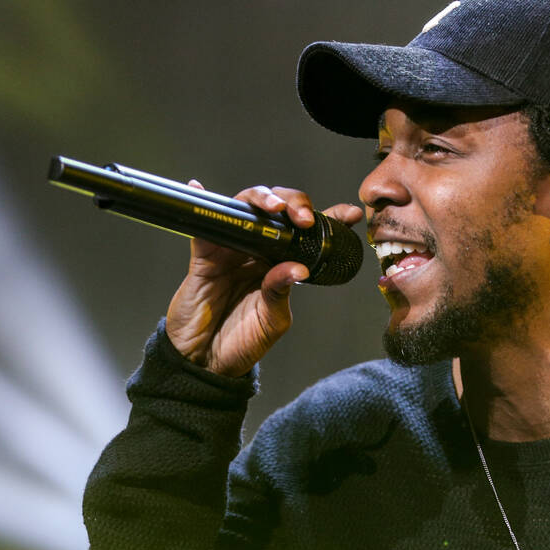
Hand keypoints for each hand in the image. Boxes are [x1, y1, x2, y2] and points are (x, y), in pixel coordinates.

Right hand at [164, 182, 362, 376]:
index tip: (349, 216)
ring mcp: (231, 250)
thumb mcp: (272, 320)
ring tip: (277, 208)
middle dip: (295, 204)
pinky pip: (203, 223)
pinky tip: (200, 188)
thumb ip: (281, 292)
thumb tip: (295, 267)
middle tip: (306, 219)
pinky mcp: (204, 255)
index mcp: (281, 264)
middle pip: (277, 211)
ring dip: (262, 200)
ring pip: (246, 208)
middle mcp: (258, 251)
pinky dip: (202, 202)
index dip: (328, 219)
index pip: (308, 235)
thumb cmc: (241, 342)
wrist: (205, 361)